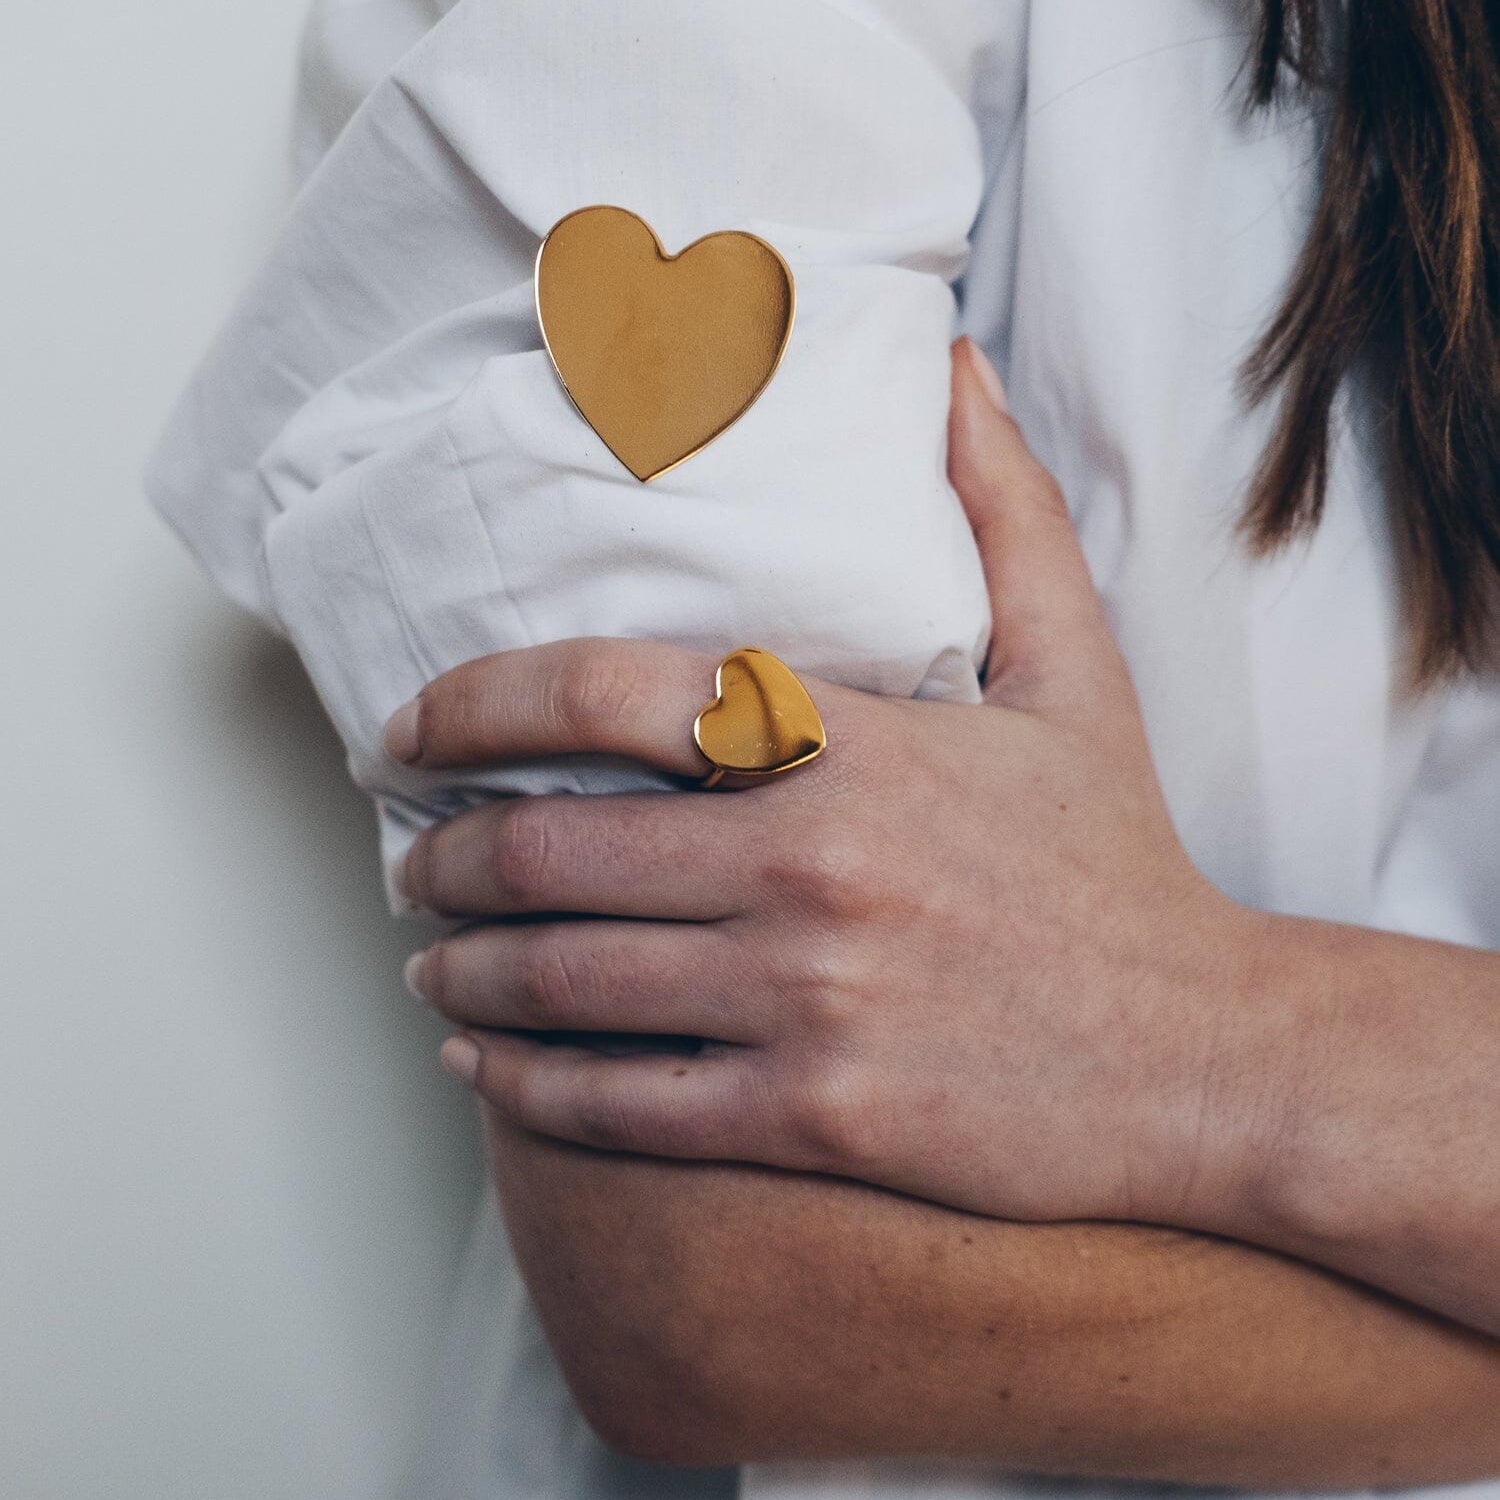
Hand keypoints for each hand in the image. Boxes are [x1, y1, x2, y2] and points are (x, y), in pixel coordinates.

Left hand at [389, 339, 1267, 1229]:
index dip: (473, 703)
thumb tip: (953, 364)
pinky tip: (480, 1061)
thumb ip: (1003, 506)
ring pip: (560, 979)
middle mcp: (809, 869)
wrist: (1205, 1059)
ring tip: (428, 956)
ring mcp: (802, 1004)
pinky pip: (615, 1106)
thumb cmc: (1122, 864)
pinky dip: (520, 1081)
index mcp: (852, 746)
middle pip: (547, 849)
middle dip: (440, 856)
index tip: (411, 728)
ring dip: (460, 965)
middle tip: (408, 860)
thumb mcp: (1079, 668)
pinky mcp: (809, 1118)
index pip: (603, 694)